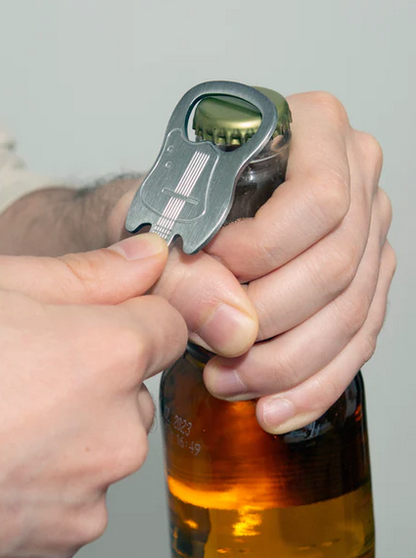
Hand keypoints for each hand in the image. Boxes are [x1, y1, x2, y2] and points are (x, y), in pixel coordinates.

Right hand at [0, 234, 186, 556]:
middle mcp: (119, 428)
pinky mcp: (67, 536)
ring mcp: (93, 489)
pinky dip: (56, 476)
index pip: (170, 327)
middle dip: (100, 379)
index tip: (105, 323)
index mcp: (112, 356)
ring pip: (109, 441)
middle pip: (136, 389)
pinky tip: (8, 459)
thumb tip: (148, 255)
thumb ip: (92, 273)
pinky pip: (83, 490)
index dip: (138, 320)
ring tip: (12, 418)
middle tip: (33, 372)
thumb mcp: (6, 289)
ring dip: (76, 429)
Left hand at [201, 92, 395, 432]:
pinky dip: (313, 382)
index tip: (213, 272)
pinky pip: (356, 341)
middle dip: (271, 320)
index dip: (266, 250)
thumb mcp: (158, 215)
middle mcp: (354, 175)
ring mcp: (367, 232)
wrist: (181, 214)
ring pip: (351, 313)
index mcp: (312, 128)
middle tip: (215, 348)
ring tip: (232, 382)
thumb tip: (228, 323)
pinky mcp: (364, 283)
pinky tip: (274, 406)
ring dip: (288, 363)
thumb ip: (181, 262)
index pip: (318, 199)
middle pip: (339, 263)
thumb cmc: (172, 198)